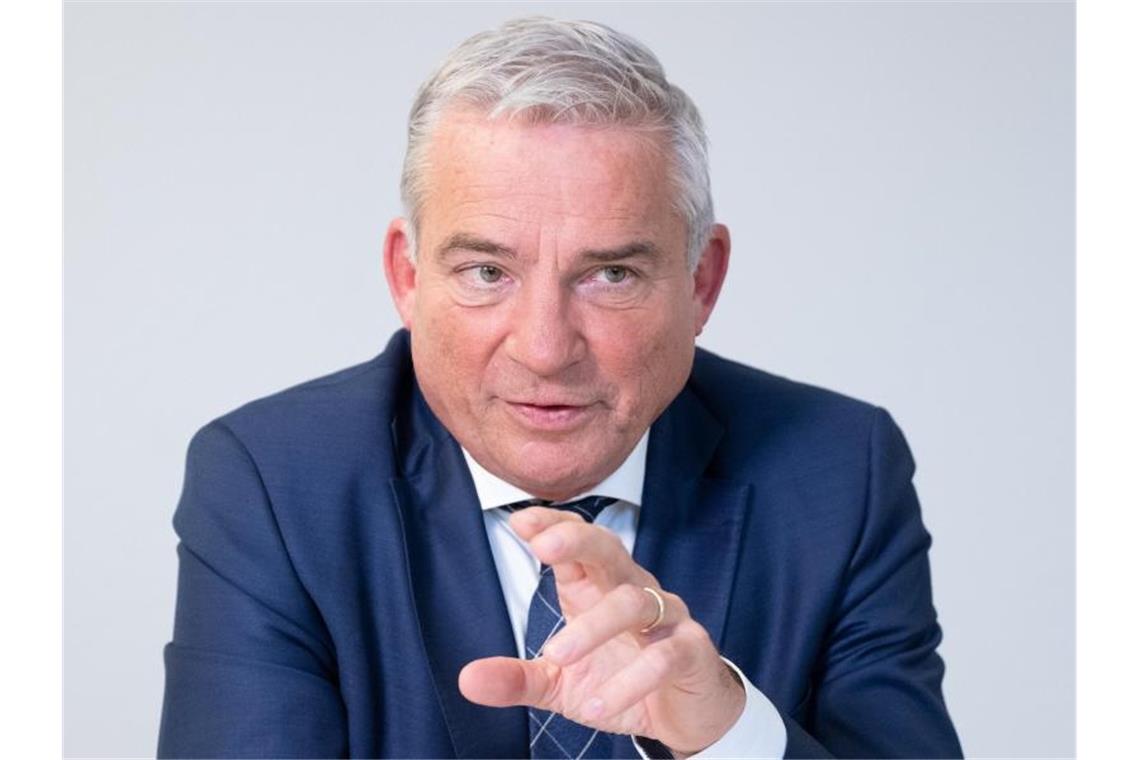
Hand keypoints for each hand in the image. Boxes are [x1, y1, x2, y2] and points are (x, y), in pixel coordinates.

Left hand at [458, 507, 744, 756]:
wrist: (684, 714)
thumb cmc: (619, 680)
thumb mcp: (560, 683)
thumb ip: (518, 678)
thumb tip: (466, 679)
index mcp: (598, 589)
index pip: (578, 543)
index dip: (553, 526)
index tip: (521, 522)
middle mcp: (633, 591)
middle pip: (610, 550)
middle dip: (577, 541)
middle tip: (543, 548)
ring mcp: (667, 618)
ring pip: (634, 601)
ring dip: (593, 627)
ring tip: (557, 656)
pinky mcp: (692, 652)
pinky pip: (665, 656)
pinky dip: (630, 680)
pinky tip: (598, 705)